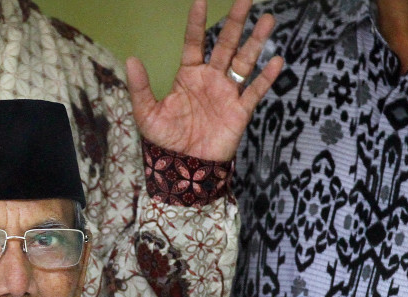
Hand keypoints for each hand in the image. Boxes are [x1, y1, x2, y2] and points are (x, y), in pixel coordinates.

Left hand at [126, 0, 283, 161]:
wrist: (185, 169)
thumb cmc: (165, 141)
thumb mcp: (146, 113)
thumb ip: (140, 87)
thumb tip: (131, 59)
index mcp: (189, 75)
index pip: (195, 42)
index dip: (197, 23)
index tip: (201, 0)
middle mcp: (211, 79)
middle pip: (226, 44)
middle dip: (236, 22)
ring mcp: (227, 93)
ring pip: (245, 61)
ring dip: (256, 41)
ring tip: (268, 19)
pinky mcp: (240, 111)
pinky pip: (255, 91)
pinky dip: (266, 78)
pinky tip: (276, 60)